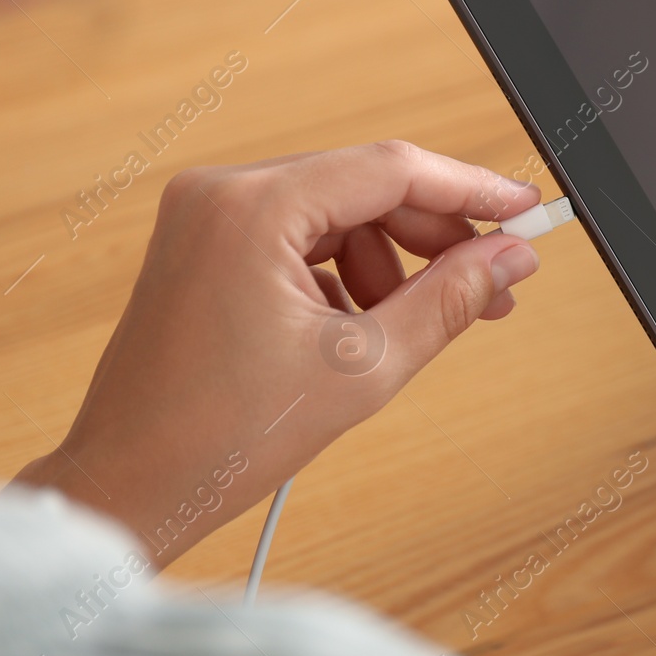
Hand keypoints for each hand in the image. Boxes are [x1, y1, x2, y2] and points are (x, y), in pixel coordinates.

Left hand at [12, 141, 543, 565]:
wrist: (130, 486)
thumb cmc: (221, 438)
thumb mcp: (364, 367)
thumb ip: (449, 300)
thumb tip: (508, 260)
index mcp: (253, 208)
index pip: (391, 169)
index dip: (471, 189)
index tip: (525, 210)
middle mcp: (221, 193)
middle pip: (363, 186)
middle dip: (432, 237)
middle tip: (492, 284)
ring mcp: (205, 215)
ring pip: (335, 213)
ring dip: (387, 262)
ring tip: (410, 328)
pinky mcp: (202, 243)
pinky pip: (298, 236)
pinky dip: (341, 274)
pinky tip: (357, 331)